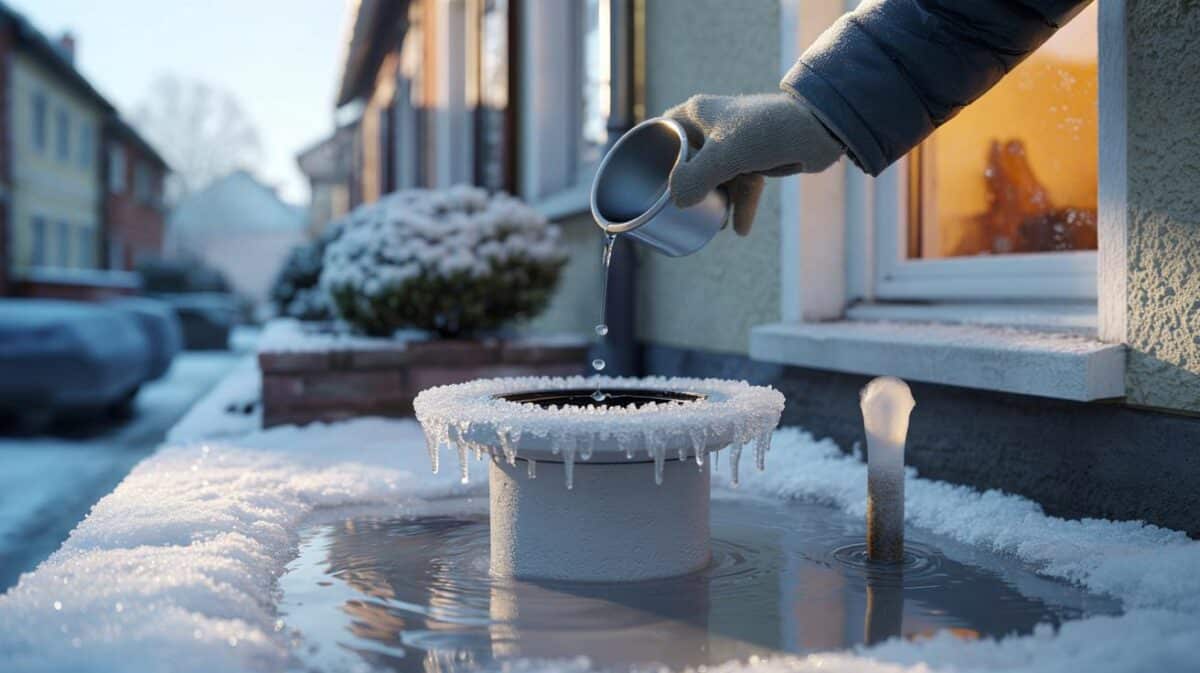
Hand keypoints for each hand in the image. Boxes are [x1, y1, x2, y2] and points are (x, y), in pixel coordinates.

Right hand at [664, 93, 842, 234]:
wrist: (818, 129)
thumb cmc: (766, 132)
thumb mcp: (723, 157)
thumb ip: (695, 180)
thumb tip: (678, 202)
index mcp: (697, 115)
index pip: (662, 131)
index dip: (651, 153)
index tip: (645, 179)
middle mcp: (713, 126)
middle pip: (687, 160)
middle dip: (685, 188)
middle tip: (677, 212)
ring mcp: (735, 143)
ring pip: (716, 176)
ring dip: (715, 202)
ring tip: (715, 227)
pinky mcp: (756, 158)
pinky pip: (741, 185)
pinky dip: (740, 206)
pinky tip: (740, 229)